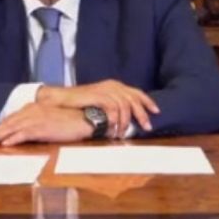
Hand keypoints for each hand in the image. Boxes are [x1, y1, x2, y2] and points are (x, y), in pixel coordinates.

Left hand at [0, 103, 92, 145]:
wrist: (85, 117)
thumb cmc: (70, 120)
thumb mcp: (50, 120)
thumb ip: (36, 124)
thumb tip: (23, 134)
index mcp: (33, 108)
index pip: (12, 118)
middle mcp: (32, 111)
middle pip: (8, 122)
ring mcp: (37, 118)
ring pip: (12, 127)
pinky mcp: (43, 127)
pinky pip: (24, 133)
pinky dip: (14, 138)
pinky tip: (5, 143)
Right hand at [35, 79, 157, 138]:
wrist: (62, 99)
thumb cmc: (80, 103)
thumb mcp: (100, 101)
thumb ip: (114, 105)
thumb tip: (127, 118)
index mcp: (115, 85)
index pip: (136, 92)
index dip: (147, 102)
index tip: (156, 111)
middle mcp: (112, 85)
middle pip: (134, 99)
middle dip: (142, 114)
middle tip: (147, 127)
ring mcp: (105, 90)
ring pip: (125, 105)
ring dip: (126, 121)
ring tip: (123, 133)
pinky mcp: (98, 95)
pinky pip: (113, 108)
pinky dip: (115, 120)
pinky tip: (113, 128)